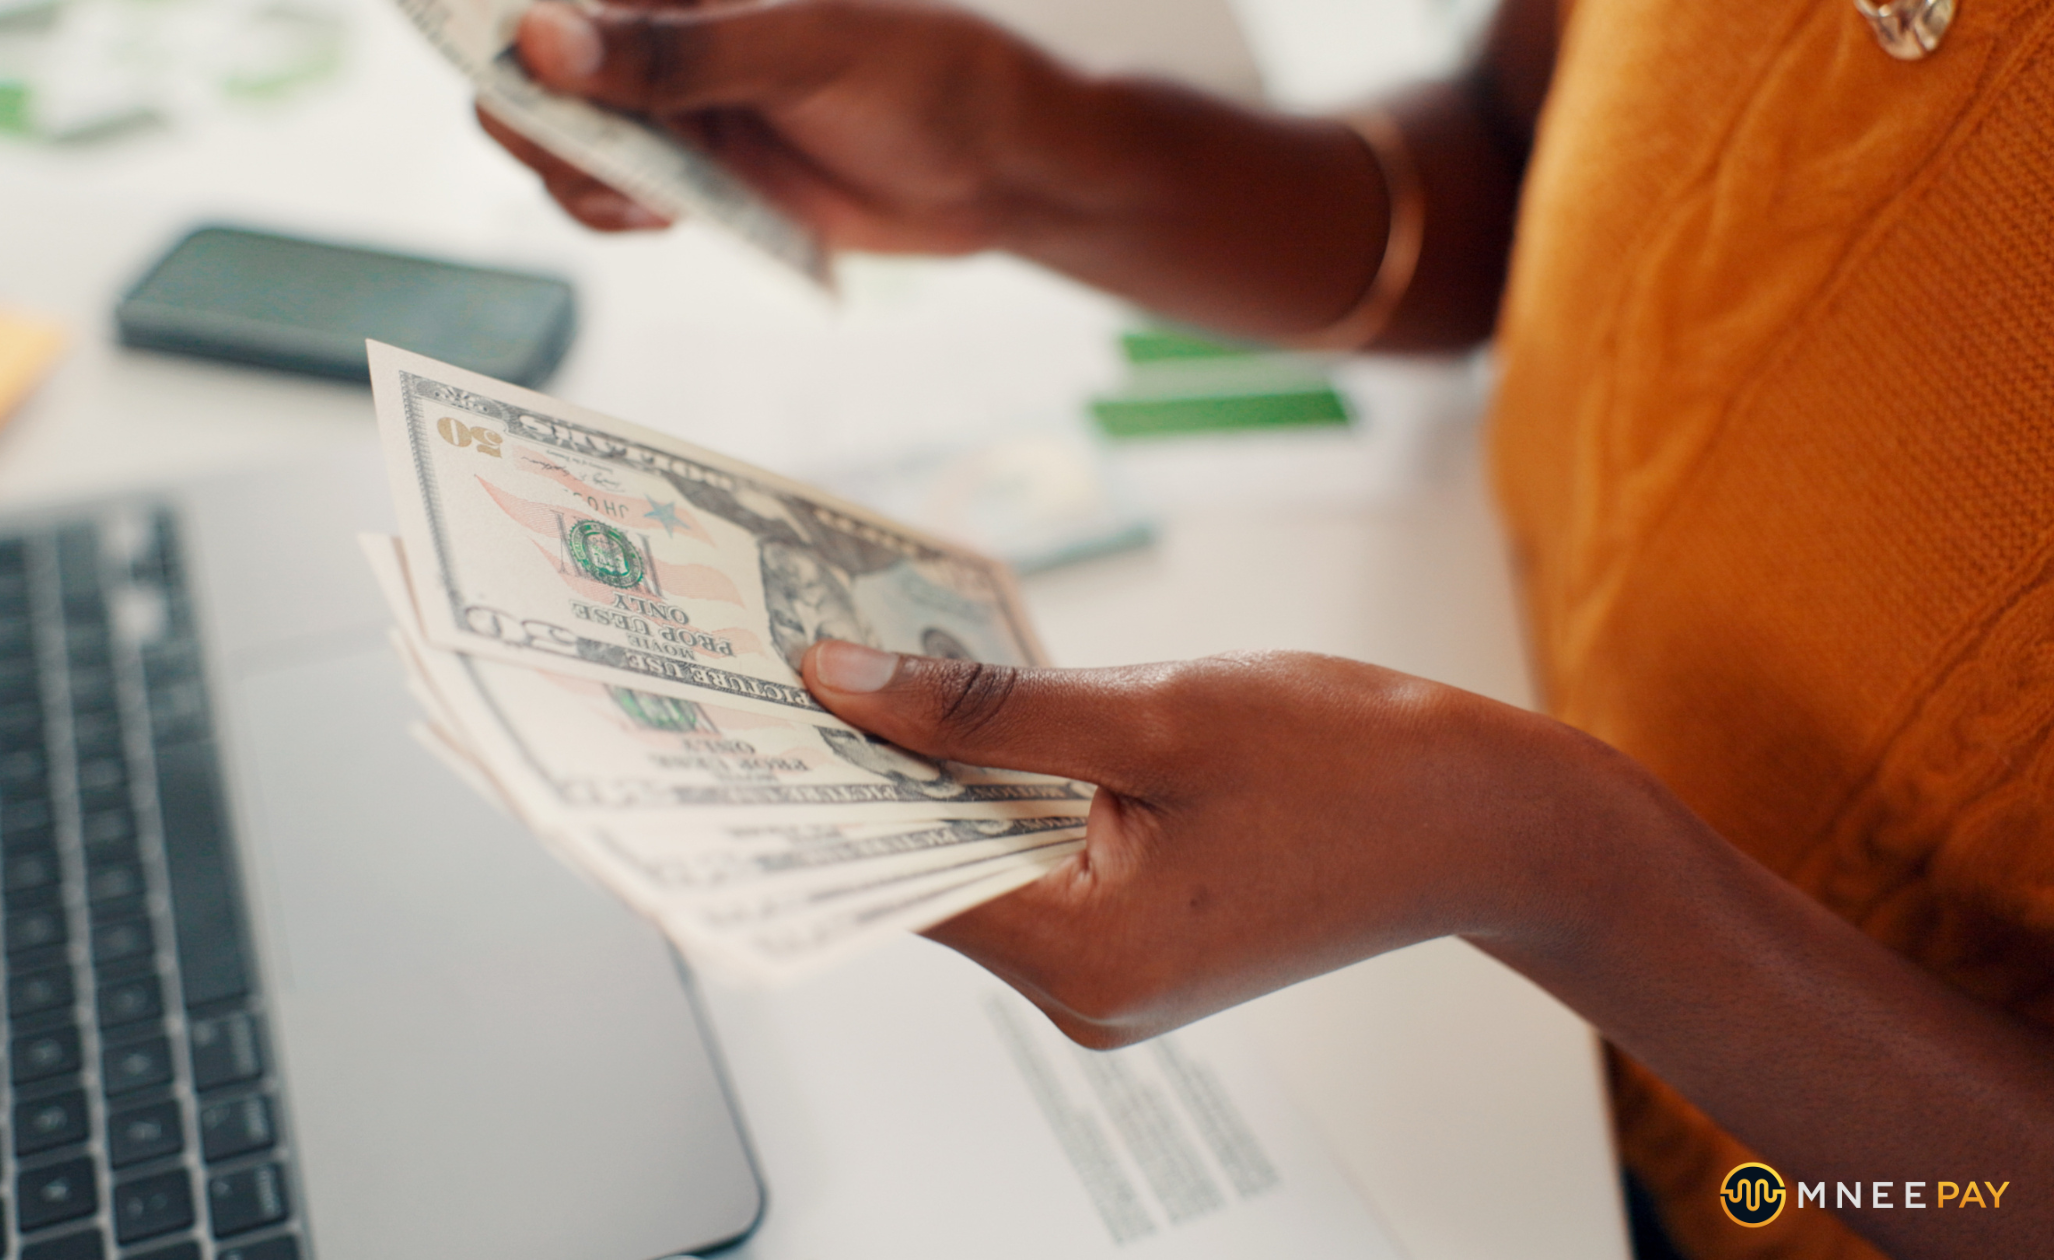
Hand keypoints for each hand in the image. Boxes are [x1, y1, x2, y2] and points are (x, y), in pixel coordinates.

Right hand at [483, 0, 1108, 250]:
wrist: (997, 168)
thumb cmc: (924, 74)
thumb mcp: (804, 51)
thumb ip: (677, 52)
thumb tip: (543, 42)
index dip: (492, 21)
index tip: (491, 60)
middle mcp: (661, 27)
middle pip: (527, 67)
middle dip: (534, 117)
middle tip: (595, 159)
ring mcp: (671, 100)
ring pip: (558, 138)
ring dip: (575, 175)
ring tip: (648, 200)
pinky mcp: (692, 170)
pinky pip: (607, 192)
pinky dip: (611, 211)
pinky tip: (665, 218)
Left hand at [800, 640, 1660, 1045]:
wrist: (1492, 820)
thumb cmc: (1354, 767)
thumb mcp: (1154, 712)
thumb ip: (986, 708)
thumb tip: (843, 684)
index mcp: (1086, 961)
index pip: (898, 881)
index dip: (817, 790)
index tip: (740, 717)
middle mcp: (1087, 994)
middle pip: (930, 873)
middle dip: (869, 768)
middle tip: (787, 663)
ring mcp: (1113, 976)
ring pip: (980, 861)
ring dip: (935, 772)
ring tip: (859, 669)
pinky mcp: (1140, 938)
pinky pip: (1036, 859)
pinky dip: (1001, 790)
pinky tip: (964, 713)